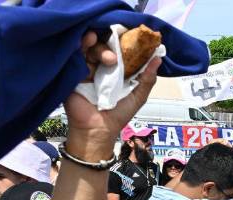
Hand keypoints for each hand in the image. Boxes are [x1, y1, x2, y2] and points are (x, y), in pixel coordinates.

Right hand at [63, 32, 160, 158]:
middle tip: (115, 59)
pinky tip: (88, 39)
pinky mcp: (73, 71)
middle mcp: (100, 67)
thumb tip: (159, 59)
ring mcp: (85, 68)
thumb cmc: (118, 116)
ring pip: (90, 48)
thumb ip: (147, 79)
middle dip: (111, 47)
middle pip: (104, 46)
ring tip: (108, 58)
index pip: (118, 50)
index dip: (123, 42)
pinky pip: (75, 53)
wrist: (98, 130)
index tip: (131, 37)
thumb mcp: (137, 97)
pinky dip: (82, 45)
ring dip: (99, 47)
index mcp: (115, 71)